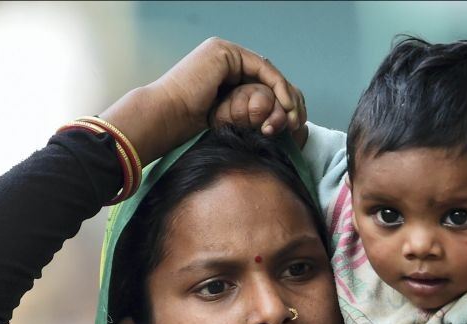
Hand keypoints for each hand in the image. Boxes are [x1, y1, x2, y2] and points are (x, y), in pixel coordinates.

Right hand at [99, 37, 306, 164]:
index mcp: (223, 72)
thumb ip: (245, 115)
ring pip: (268, 72)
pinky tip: (286, 106)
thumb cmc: (187, 129)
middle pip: (268, 76)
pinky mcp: (225, 52)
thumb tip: (271, 127)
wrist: (166, 119)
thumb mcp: (226, 122)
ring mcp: (224, 52)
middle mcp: (224, 58)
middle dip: (289, 99)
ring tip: (295, 118)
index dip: (282, 103)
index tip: (294, 126)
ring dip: (287, 95)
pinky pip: (262, 68)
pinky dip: (278, 87)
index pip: (262, 84)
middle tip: (299, 122)